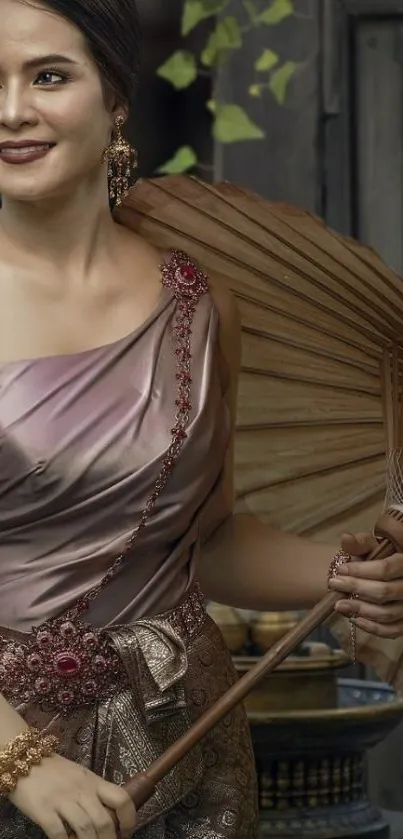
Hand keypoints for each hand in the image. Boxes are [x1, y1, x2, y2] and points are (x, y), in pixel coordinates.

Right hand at [9, 752, 135, 838]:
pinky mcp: (43, 809)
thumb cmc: (54, 770)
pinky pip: (58, 833)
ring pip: (85, 829)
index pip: (121, 798)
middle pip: (104, 821)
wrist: (24, 758)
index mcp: (94, 781)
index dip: (129, 819)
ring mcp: (62, 800)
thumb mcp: (80, 776)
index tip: (126, 833)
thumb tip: (109, 817)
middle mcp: (81, 790)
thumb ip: (93, 792)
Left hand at [328, 532, 402, 638]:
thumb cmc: (380, 557)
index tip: (340, 570)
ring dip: (360, 609)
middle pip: (383, 592)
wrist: (388, 574)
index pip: (384, 569)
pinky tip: (355, 619)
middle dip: (355, 588)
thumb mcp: (372, 546)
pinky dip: (373, 628)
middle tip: (333, 584)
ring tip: (338, 604)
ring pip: (387, 613)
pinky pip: (392, 631)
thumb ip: (361, 543)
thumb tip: (346, 538)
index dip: (360, 570)